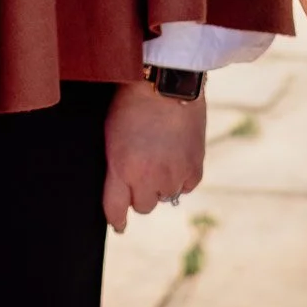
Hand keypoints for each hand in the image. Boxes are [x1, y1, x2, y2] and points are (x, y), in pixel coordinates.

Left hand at [102, 82, 204, 231]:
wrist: (168, 80)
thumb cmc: (133, 101)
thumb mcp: (111, 134)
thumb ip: (116, 166)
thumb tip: (124, 191)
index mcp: (122, 168)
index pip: (116, 209)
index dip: (116, 220)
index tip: (119, 226)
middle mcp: (149, 177)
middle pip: (143, 206)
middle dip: (141, 192)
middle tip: (143, 169)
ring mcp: (174, 174)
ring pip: (166, 196)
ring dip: (162, 183)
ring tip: (161, 154)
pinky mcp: (195, 168)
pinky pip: (186, 186)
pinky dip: (182, 176)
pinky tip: (177, 153)